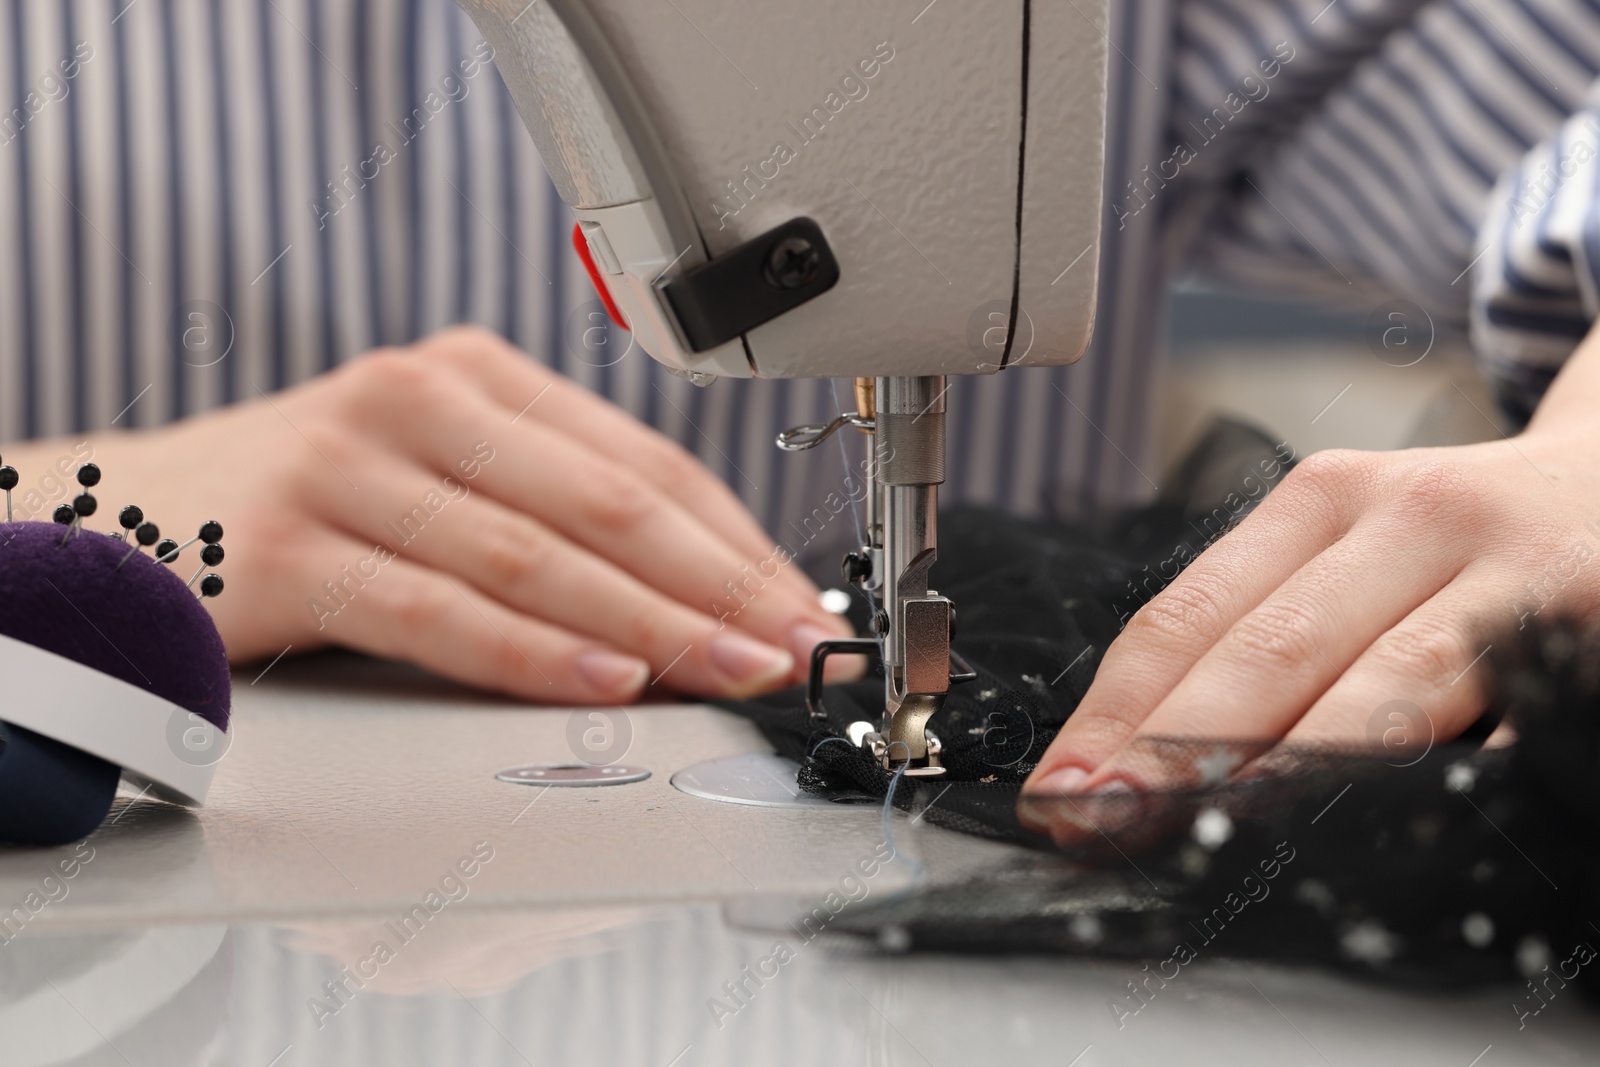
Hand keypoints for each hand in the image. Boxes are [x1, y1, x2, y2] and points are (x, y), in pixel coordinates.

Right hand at [11, 327, 851, 703]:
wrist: (125, 516)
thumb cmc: (309, 505)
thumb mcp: (438, 474)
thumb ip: (549, 513)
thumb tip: (695, 597)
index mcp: (474, 375)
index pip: (641, 461)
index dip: (734, 540)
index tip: (797, 605)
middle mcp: (419, 401)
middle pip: (609, 503)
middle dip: (718, 588)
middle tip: (792, 649)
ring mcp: (352, 467)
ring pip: (537, 555)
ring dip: (651, 625)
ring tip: (729, 670)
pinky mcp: (293, 546)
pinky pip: (439, 609)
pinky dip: (530, 651)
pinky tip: (603, 681)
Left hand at [1021, 331, 1599, 836]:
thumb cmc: (1467, 545)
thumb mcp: (1358, 548)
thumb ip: (1268, 633)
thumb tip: (1134, 762)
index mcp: (1322, 499)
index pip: (1184, 618)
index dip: (1112, 716)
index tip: (1057, 795)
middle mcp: (1409, 514)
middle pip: (1264, 652)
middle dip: (1170, 756)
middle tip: (1101, 830)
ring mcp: (1509, 567)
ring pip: (1380, 686)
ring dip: (1281, 776)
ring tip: (1204, 836)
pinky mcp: (1586, 623)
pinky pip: (1500, 724)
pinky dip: (1428, 781)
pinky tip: (1370, 829)